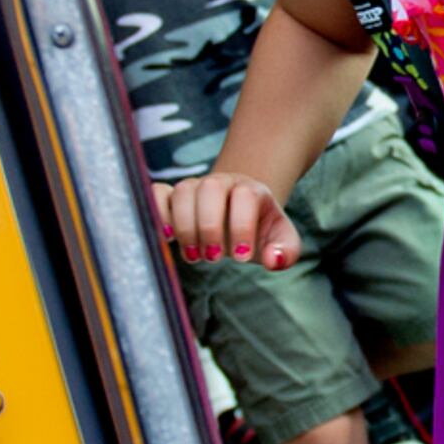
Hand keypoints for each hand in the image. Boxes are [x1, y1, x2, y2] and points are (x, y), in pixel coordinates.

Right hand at [154, 172, 299, 268]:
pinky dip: (157, 211)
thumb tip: (273, 260)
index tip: (241, 257)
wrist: (240, 215)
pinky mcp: (173, 195)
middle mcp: (222, 183)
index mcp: (252, 190)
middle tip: (214, 258)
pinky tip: (165, 236)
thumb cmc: (261, 231)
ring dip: (185, 226)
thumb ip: (286, 251)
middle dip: (210, 227)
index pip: (245, 197)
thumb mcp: (281, 241)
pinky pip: (158, 192)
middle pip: (211, 188)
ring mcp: (195, 186)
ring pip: (183, 191)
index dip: (242, 227)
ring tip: (194, 256)